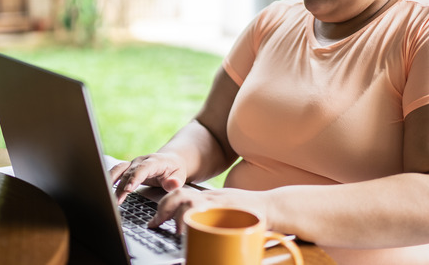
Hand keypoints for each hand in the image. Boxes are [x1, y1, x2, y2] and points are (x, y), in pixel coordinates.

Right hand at [109, 153, 187, 203]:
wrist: (170, 161)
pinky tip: (104, 190)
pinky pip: (116, 172)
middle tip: (117, 201)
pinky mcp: (128, 168)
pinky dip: (109, 179)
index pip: (143, 169)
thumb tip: (172, 184)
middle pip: (128, 172)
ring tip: (108, 198)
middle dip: (121, 187)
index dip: (135, 178)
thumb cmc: (174, 170)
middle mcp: (141, 161)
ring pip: (119, 170)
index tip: (128, 189)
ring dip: (112, 183)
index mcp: (155, 161)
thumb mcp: (180, 176)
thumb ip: (175, 181)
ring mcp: (133, 164)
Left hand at [149, 187, 267, 232]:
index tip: (153, 220)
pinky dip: (194, 220)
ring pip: (189, 200)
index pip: (179, 194)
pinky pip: (205, 212)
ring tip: (172, 229)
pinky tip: (188, 231)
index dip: (164, 205)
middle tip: (154, 223)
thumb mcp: (226, 211)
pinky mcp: (228, 209)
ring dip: (176, 214)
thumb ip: (209, 217)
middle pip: (179, 194)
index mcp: (208, 197)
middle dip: (163, 208)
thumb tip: (190, 235)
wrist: (274, 206)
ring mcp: (218, 202)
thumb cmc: (251, 212)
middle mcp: (210, 197)